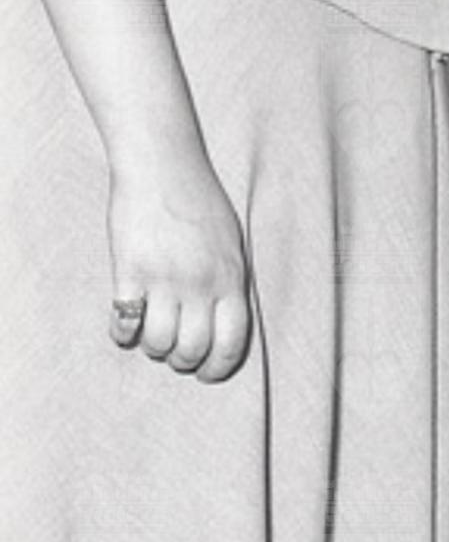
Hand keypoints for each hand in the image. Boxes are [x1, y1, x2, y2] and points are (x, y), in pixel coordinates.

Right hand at [105, 156, 251, 380]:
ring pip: (158, 342)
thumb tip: (226, 322)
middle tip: (176, 358)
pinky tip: (124, 328)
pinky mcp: (129, 271)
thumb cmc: (202, 203)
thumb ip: (230, 284)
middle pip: (192, 349)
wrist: (163, 166)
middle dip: (183, 362)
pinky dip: (122, 334)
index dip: (218, 367)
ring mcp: (164, 279)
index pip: (232, 343)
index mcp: (231, 281)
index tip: (207, 374)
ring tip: (152, 340)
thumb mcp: (233, 245)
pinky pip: (124, 321)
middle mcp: (201, 286)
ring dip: (153, 349)